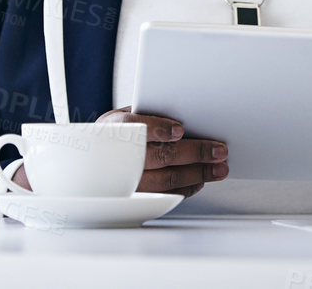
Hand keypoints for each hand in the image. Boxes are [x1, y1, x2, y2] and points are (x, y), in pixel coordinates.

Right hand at [97, 107, 227, 197]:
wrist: (92, 162)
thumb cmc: (116, 134)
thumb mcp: (124, 116)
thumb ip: (148, 113)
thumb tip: (187, 115)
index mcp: (114, 129)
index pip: (134, 127)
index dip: (158, 129)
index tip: (180, 130)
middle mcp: (118, 157)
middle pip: (160, 155)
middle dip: (195, 152)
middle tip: (219, 150)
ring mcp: (126, 181)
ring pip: (166, 179)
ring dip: (197, 173)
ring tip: (219, 168)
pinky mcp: (136, 197)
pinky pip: (165, 195)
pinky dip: (186, 187)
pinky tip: (201, 179)